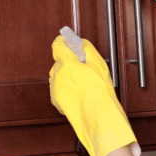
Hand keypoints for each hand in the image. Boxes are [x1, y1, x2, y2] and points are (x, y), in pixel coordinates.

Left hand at [49, 35, 139, 155]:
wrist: (97, 115)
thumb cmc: (100, 92)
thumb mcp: (99, 65)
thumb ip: (88, 50)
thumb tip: (82, 43)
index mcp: (67, 64)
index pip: (57, 46)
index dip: (62, 41)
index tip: (65, 40)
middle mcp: (57, 75)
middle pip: (59, 61)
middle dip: (68, 60)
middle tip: (81, 63)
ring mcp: (55, 88)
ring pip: (58, 74)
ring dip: (66, 73)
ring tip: (82, 80)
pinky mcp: (55, 99)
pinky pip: (58, 86)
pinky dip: (65, 85)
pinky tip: (78, 90)